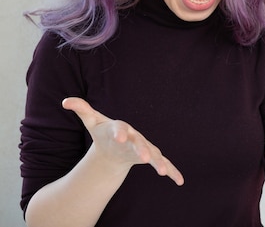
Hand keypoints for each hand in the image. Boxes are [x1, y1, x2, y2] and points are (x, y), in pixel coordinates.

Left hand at [62, 97, 183, 185]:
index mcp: (120, 127)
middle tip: (145, 157)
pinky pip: (163, 164)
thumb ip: (82, 110)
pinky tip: (180, 181)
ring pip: (153, 154)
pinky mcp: (151, 157)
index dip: (120, 132)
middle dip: (142, 149)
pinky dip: (173, 171)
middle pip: (139, 143)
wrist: (116, 143)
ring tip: (162, 172)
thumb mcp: (92, 122)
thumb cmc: (104, 132)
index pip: (120, 128)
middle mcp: (135, 137)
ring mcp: (144, 147)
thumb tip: (66, 101)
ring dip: (158, 162)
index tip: (120, 137)